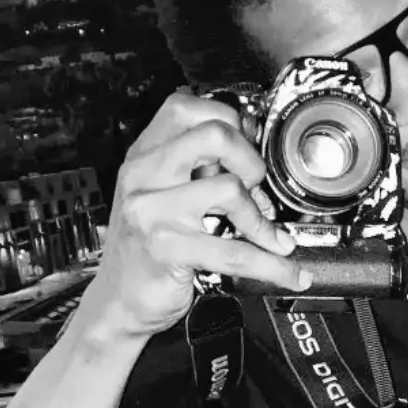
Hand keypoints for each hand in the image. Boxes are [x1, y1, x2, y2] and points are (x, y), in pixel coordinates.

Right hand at [88, 88, 309, 335]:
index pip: (188, 106)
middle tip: (255, 189)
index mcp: (145, 154)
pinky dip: (273, 265)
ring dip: (262, 219)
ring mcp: (152, 211)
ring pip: (230, 190)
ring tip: (270, 237)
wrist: (117, 301)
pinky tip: (290, 273)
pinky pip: (236, 252)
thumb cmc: (147, 247)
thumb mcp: (161, 194)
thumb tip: (253, 152)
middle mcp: (144, 175)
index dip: (228, 121)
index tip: (247, 146)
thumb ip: (195, 167)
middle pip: (215, 135)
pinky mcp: (166, 249)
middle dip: (250, 161)